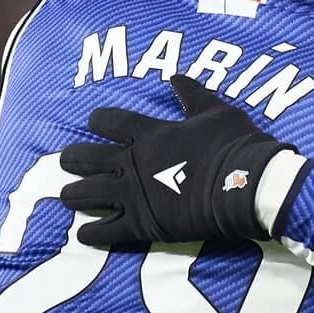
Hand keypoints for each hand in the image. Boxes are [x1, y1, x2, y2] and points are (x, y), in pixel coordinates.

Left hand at [57, 74, 298, 245]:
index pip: (110, 121)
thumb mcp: (215, 110)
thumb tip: (176, 78)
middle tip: (66, 162)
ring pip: (88, 194)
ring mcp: (134, 195)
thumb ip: (191, 95)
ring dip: (74, 195)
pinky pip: (106, 231)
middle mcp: (133, 163)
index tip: (92, 122)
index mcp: (149, 134)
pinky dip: (91, 233)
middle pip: (88, 158)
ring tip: (66, 197)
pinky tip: (82, 234)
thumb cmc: (234, 145)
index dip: (97, 121)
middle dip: (73, 159)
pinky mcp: (142, 224)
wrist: (247, 185)